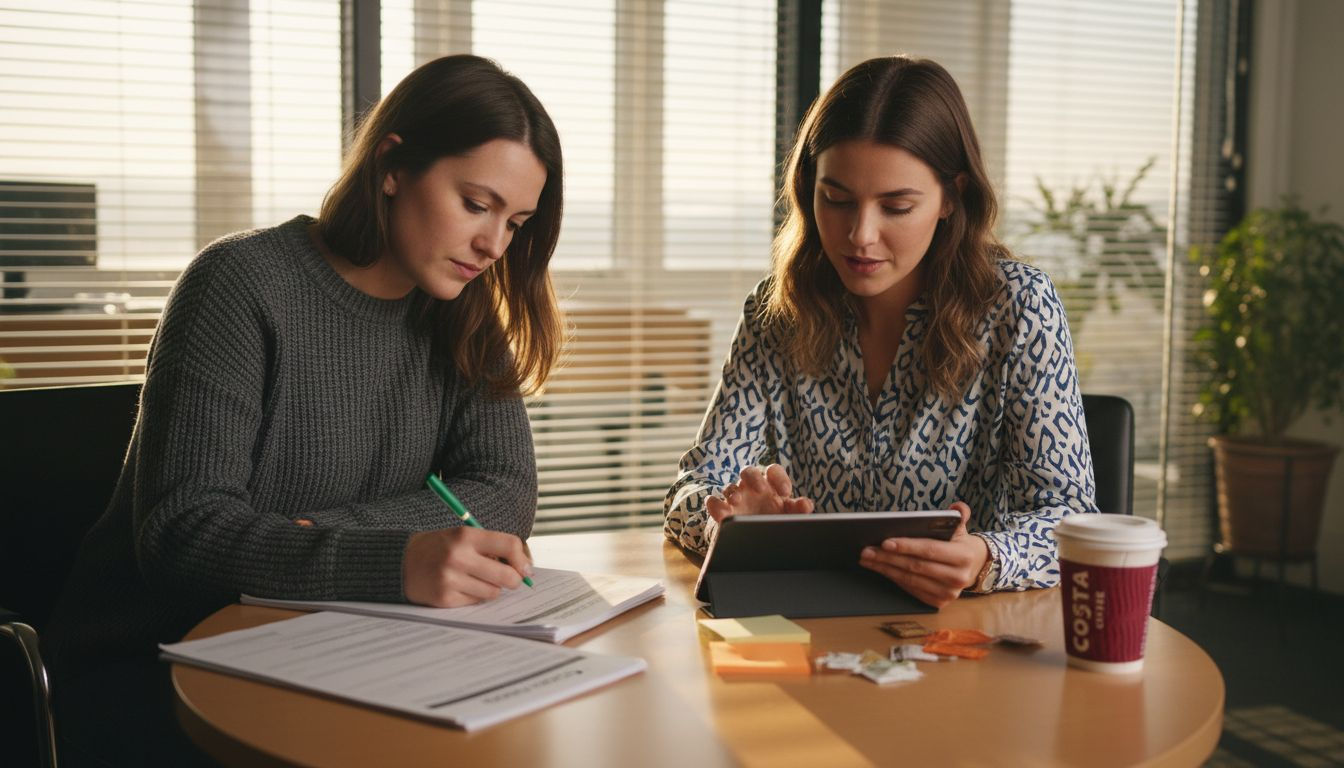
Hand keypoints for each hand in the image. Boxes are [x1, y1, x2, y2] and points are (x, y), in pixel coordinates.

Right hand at [402, 527, 532, 606]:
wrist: (402, 562)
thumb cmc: (441, 548)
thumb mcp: (464, 536)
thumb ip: (493, 547)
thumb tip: (526, 569)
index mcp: (466, 535)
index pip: (509, 545)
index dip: (523, 560)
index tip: (526, 569)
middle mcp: (458, 556)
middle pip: (507, 576)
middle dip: (514, 580)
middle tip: (510, 580)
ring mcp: (450, 579)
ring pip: (493, 592)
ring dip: (491, 588)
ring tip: (476, 579)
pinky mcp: (444, 598)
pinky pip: (476, 602)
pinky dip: (474, 596)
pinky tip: (461, 587)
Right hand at [705, 464, 813, 522]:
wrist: (758, 543)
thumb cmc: (776, 522)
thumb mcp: (789, 516)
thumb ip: (799, 510)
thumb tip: (806, 504)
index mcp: (771, 486)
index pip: (773, 471)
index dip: (778, 478)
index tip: (784, 492)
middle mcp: (751, 488)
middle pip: (748, 472)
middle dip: (753, 478)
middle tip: (760, 489)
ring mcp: (735, 499)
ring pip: (730, 487)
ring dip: (733, 492)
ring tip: (737, 500)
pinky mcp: (722, 512)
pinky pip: (713, 502)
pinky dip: (714, 505)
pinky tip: (721, 512)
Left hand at [857, 501, 988, 607]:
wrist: (973, 567)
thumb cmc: (959, 544)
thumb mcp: (961, 528)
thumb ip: (958, 515)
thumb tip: (957, 507)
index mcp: (963, 556)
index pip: (930, 550)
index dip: (906, 546)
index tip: (885, 542)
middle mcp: (958, 578)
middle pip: (916, 566)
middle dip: (888, 558)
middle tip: (866, 550)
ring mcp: (948, 594)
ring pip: (910, 579)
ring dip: (885, 569)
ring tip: (867, 559)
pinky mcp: (939, 603)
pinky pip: (911, 590)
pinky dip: (893, 578)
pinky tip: (881, 569)